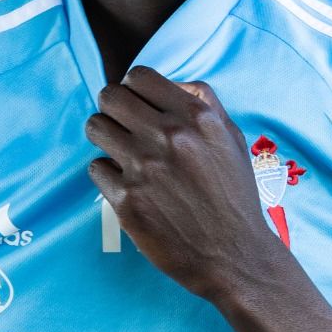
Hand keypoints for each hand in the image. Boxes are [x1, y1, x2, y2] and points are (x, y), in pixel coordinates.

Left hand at [84, 66, 291, 300]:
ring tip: (122, 155)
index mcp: (196, 117)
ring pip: (95, 128)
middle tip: (123, 128)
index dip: (133, 89)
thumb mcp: (231, 139)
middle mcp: (169, 136)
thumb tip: (171, 83)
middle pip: (109, 97)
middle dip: (113, 110)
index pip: (139, 76)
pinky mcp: (127, 200)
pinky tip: (129, 187)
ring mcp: (145, 168)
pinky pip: (96, 168)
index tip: (136, 105)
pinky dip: (108, 176)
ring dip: (106, 139)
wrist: (235, 255)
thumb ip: (204, 103)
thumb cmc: (234, 196)